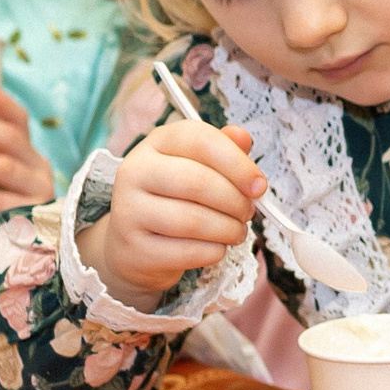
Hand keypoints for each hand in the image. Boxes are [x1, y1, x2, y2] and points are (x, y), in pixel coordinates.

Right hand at [76, 119, 265, 309]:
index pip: (200, 140)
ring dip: (228, 229)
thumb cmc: (175, 199)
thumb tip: (243, 138)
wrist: (135, 246)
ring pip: (193, 220)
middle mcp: (136, 172)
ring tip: (236, 231)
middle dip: (235, 201)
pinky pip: (187, 251)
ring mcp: (129, 211)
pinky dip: (213, 251)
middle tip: (248, 212)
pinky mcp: (136, 248)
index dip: (237, 163)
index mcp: (156, 143)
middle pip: (197, 182)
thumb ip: (223, 150)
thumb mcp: (197, 166)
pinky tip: (217, 247)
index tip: (259, 185)